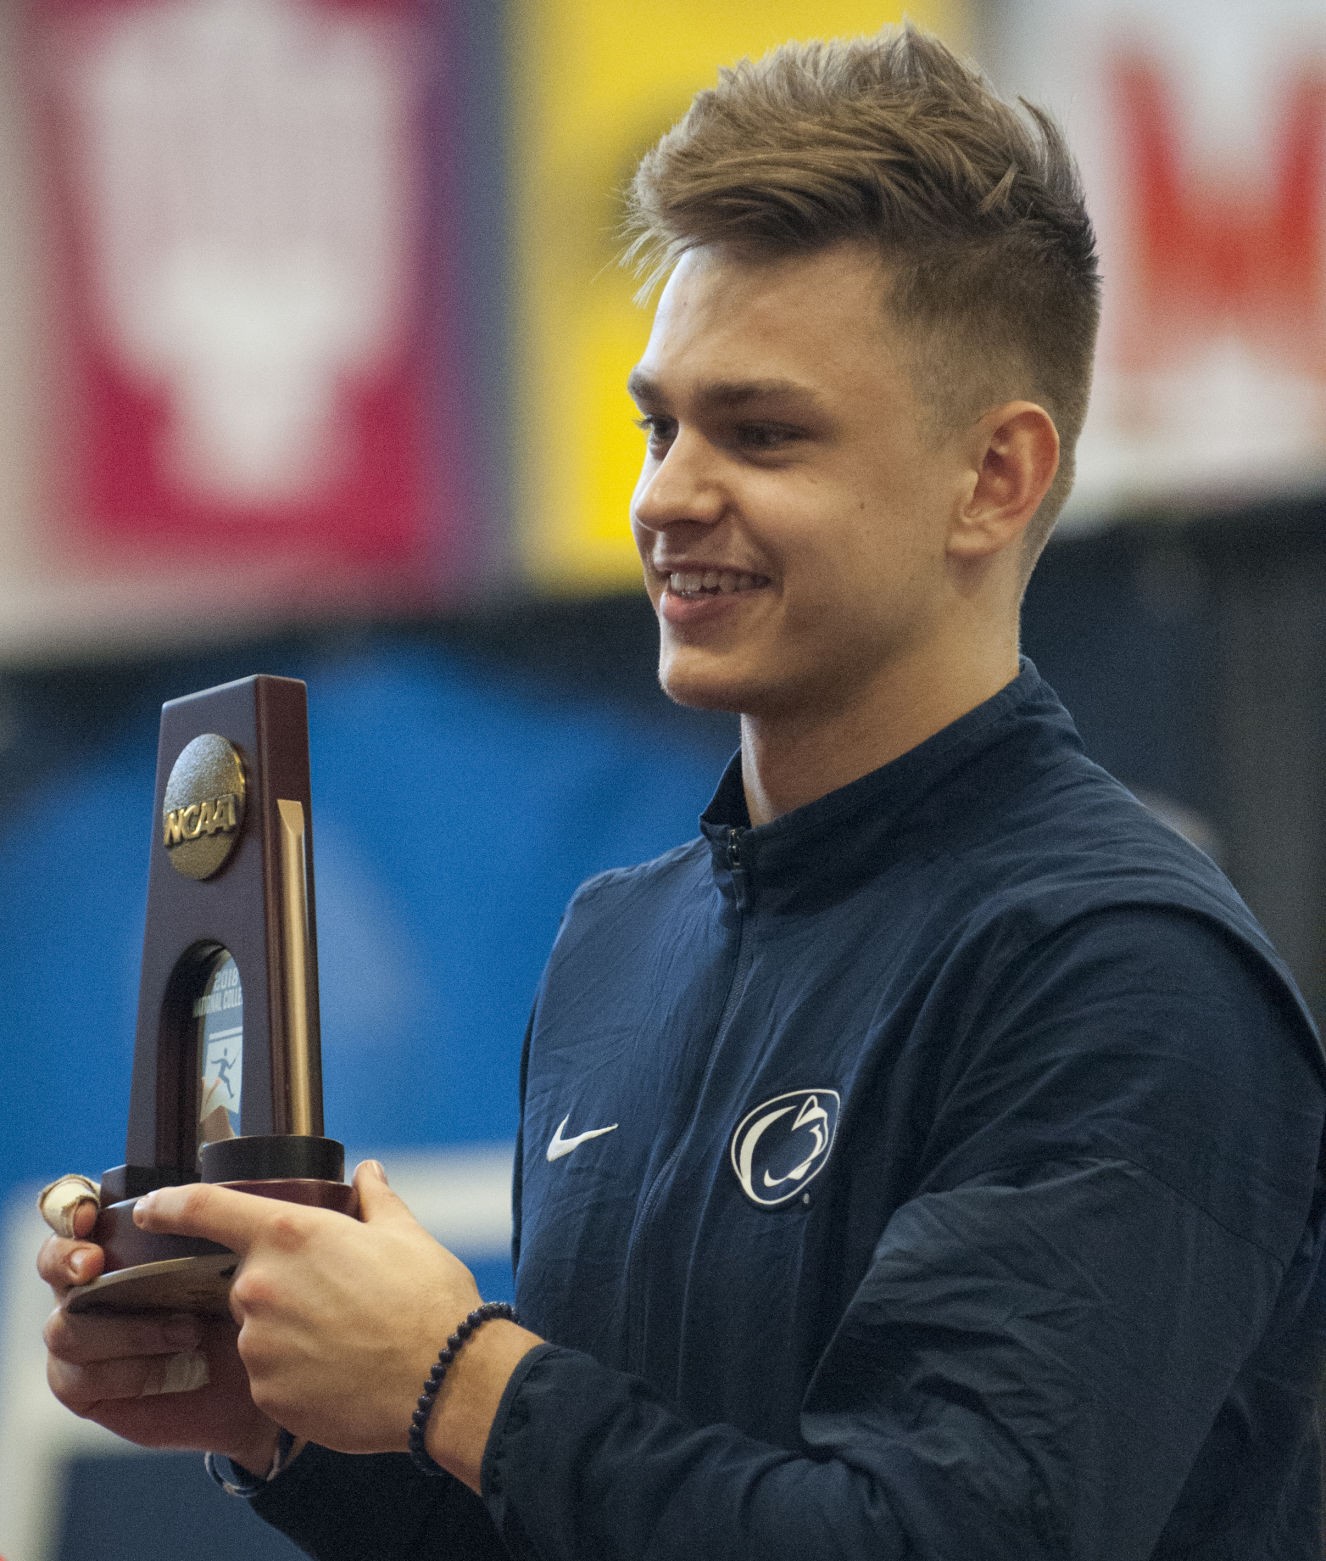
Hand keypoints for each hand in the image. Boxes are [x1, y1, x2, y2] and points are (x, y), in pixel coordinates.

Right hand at [38, 1195, 278, 1471]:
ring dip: (124, 1327)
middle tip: (95, 1265)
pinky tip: (178, 1371)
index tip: (90, 1214)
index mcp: (139, 1239)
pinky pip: (78, 1378)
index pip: (80, 1209)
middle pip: (57, 1260)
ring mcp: (94, 1336)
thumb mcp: (279, 1253)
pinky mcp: (93, 1387)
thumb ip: (282, 1212)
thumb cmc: (273, 1308)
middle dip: (66, 1258)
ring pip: (66, 1324)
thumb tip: (341, 1168)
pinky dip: (128, 1372)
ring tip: (188, 1332)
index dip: (71, 1206)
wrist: (275, 1387)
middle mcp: (105, 1282)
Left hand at [132, 1160, 517, 1463]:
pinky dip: (296, 1374)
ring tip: (345, 1340)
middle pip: (247, 1281)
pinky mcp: (266, 1393)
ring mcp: (258, 1345)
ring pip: (257, 1332)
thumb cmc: (428, 1300)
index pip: (206, 1209)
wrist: (445, 1379)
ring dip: (288, 1333)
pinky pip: (269, 1377)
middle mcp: (261, 1287)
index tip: (150, 1209)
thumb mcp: (404, 1234)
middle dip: (282, 1287)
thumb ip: (375, 1199)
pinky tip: (339, 1372)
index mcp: (290, 1234)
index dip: (170, 1205)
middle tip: (335, 1299)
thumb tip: (369, 1173)